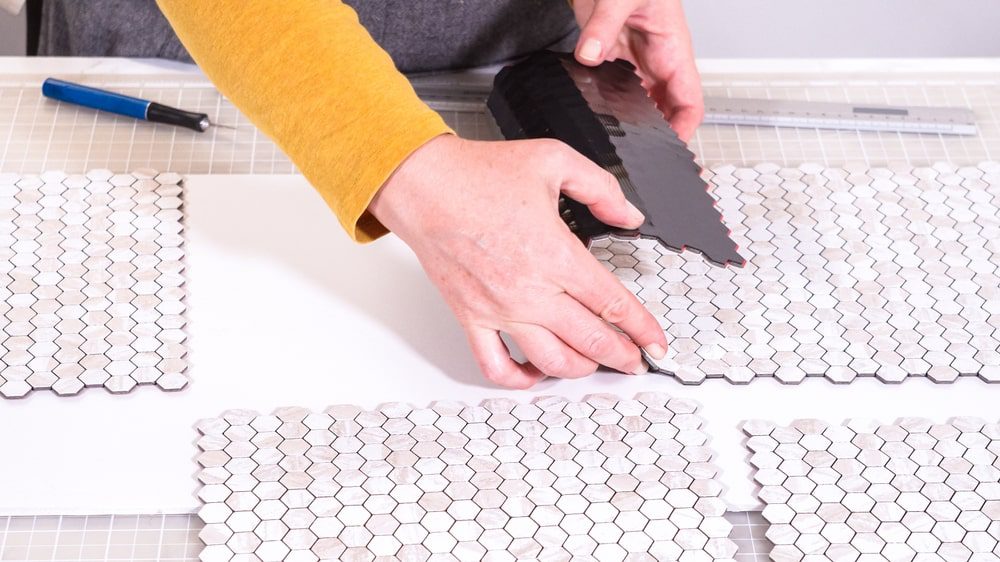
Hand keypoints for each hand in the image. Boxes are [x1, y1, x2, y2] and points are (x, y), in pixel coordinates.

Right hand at [369, 135, 667, 388]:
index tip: (656, 342)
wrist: (424, 186)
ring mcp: (499, 310)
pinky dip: (519, 380)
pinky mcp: (471, 318)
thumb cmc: (479, 174)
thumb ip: (601, 188)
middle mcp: (530, 290)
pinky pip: (495, 364)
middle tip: (636, 361)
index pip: (612, 304)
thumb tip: (629, 215)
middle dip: (622, 357)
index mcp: (555, 254)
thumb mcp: (554, 161)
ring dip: (581, 369)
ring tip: (596, 365)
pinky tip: (536, 376)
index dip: (642, 328)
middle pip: (590, 340)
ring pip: (551, 360)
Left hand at [572, 0, 703, 140]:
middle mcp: (657, 60)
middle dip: (655, 137)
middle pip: (665, 111)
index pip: (690, 102)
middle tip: (635, 160)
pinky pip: (614, 89)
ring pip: (640, 104)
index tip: (669, 152)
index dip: (684, 130)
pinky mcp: (612, 55)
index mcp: (673, 49)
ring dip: (629, 124)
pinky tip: (593, 118)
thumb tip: (590, 55)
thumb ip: (603, 26)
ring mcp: (635, 60)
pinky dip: (607, 106)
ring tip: (615, 148)